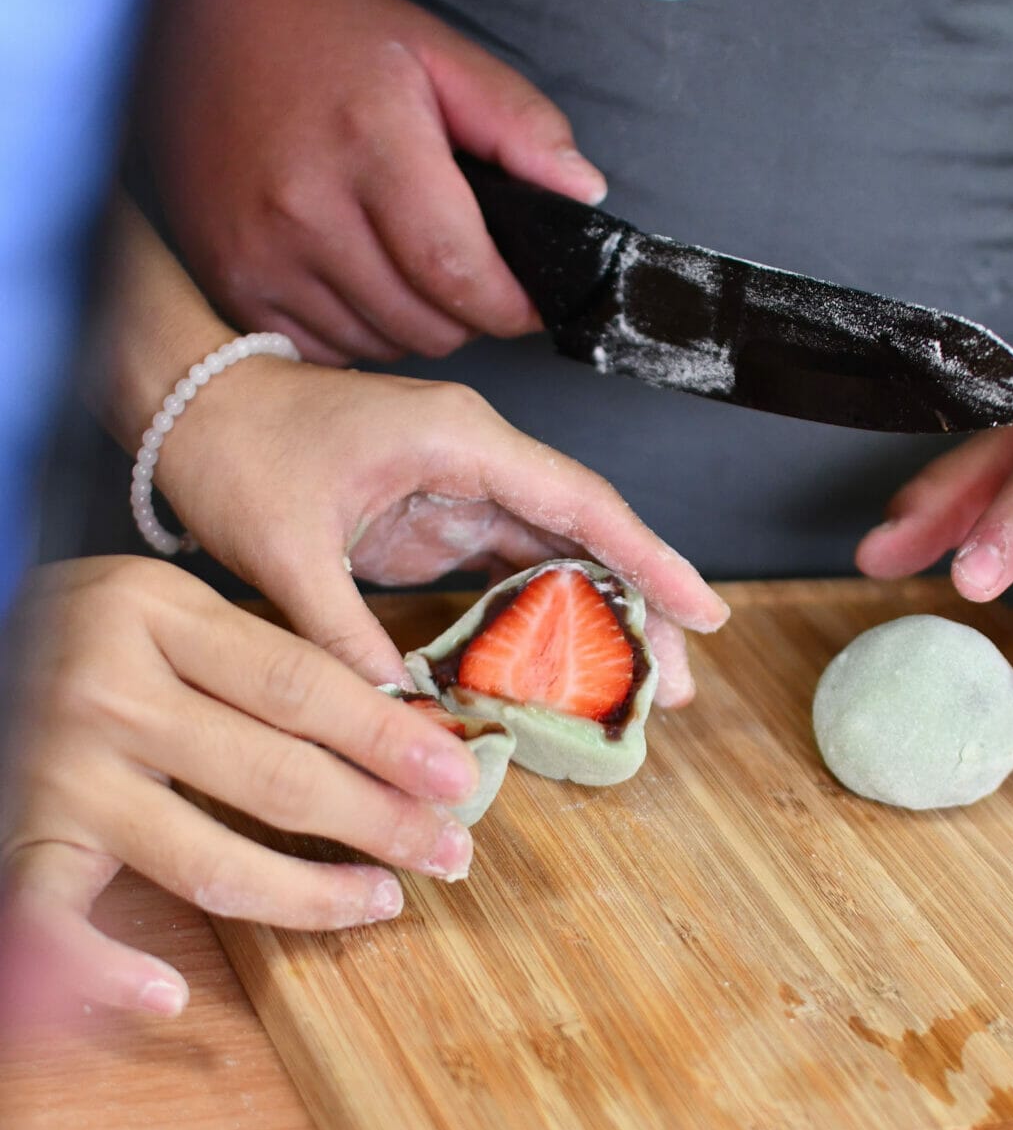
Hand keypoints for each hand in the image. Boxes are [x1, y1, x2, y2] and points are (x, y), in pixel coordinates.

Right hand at [0, 559, 482, 1017]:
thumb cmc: (79, 635)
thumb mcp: (160, 608)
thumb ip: (257, 653)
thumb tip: (397, 720)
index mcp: (151, 614)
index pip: (302, 686)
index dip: (392, 738)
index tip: (460, 776)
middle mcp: (106, 691)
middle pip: (277, 773)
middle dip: (380, 821)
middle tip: (449, 851)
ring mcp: (61, 773)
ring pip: (209, 860)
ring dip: (309, 895)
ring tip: (379, 901)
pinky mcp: (22, 841)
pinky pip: (58, 925)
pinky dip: (106, 973)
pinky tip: (168, 996)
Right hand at [143, 0, 604, 365]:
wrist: (203, 18)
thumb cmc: (328, 37)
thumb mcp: (438, 53)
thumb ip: (520, 123)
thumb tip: (583, 196)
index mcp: (371, 145)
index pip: (460, 274)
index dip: (511, 306)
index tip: (529, 302)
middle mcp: (306, 208)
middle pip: (427, 324)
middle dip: (466, 313)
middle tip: (464, 269)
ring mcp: (260, 252)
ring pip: (379, 345)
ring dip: (410, 323)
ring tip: (401, 262)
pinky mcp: (229, 281)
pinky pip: (321, 351)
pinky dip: (353, 331)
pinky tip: (351, 277)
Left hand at [158, 357, 728, 702]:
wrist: (193, 411)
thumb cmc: (238, 454)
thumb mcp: (284, 552)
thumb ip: (343, 635)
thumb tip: (396, 717)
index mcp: (460, 440)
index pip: (579, 502)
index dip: (649, 559)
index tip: (702, 610)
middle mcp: (480, 456)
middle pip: (590, 530)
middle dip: (643, 603)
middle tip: (682, 682)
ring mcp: (466, 483)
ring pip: (564, 550)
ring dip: (607, 614)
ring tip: (648, 686)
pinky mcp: (445, 513)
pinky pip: (520, 565)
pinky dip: (554, 613)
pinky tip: (575, 667)